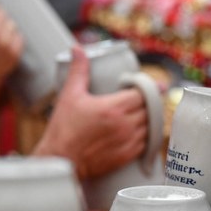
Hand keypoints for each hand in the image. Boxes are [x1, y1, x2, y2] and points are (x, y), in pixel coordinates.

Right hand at [33, 46, 148, 178]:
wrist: (61, 161)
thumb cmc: (63, 129)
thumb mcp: (69, 95)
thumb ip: (78, 71)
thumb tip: (77, 49)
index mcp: (113, 108)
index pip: (142, 94)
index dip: (146, 88)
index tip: (149, 86)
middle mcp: (124, 125)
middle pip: (149, 109)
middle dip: (147, 102)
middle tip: (143, 98)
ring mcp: (127, 142)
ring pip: (149, 126)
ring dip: (147, 119)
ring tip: (141, 113)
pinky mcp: (126, 157)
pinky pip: (145, 143)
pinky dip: (144, 136)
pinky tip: (137, 131)